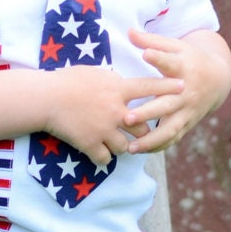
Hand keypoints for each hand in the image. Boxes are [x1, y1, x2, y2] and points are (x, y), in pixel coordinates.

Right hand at [40, 65, 185, 165]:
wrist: (45, 99)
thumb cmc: (66, 80)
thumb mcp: (93, 72)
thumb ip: (111, 79)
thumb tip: (121, 81)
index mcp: (117, 89)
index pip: (149, 87)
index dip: (168, 87)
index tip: (184, 87)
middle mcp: (116, 111)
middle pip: (142, 125)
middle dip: (143, 130)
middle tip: (142, 131)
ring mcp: (104, 130)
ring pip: (127, 146)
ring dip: (126, 147)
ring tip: (120, 145)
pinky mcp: (91, 144)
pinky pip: (106, 159)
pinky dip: (105, 158)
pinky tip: (101, 155)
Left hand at [123, 28, 230, 152]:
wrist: (218, 79)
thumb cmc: (189, 59)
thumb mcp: (175, 46)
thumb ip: (152, 41)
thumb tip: (129, 32)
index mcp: (183, 68)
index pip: (171, 62)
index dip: (159, 58)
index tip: (147, 54)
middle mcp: (186, 92)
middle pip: (166, 104)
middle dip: (147, 112)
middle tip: (127, 118)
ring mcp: (187, 111)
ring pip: (170, 129)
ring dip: (150, 139)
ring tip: (130, 147)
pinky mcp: (187, 123)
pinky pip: (172, 139)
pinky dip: (157, 146)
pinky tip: (139, 151)